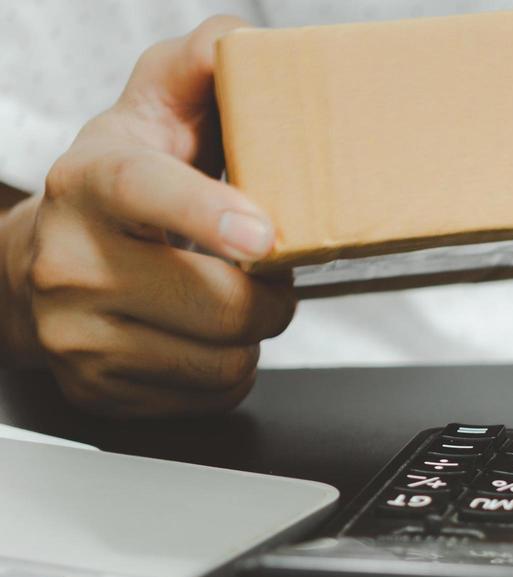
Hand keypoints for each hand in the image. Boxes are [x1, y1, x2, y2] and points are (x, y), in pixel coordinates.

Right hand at [2, 16, 292, 415]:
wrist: (41, 267)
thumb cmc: (121, 188)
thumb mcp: (151, 116)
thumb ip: (197, 72)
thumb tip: (240, 44)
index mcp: (92, 182)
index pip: (148, 193)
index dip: (210, 215)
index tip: (263, 234)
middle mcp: (72, 263)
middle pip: (222, 305)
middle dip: (270, 294)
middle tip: (263, 271)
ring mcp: (79, 335)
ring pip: (225, 359)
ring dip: (250, 335)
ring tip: (226, 300)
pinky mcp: (100, 390)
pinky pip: (210, 394)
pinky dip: (225, 369)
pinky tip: (198, 335)